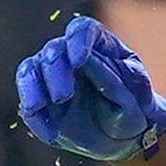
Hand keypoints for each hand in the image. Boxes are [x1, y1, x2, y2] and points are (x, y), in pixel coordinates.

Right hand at [16, 14, 165, 162]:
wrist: (127, 136)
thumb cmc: (136, 106)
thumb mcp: (133, 91)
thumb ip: (112, 76)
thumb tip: (86, 61)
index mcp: (100, 45)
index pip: (83, 29)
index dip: (77, 40)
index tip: (79, 61)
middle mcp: (71, 55)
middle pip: (54, 50)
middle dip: (55, 71)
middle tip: (63, 96)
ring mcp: (52, 77)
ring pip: (30, 70)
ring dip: (32, 88)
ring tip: (37, 107)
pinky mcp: (41, 100)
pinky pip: (29, 103)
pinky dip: (35, 116)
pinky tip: (51, 133)